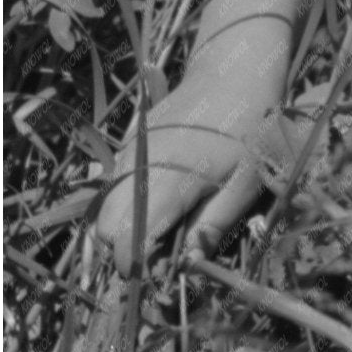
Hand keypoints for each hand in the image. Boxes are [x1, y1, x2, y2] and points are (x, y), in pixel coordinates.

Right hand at [97, 50, 294, 273]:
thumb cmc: (249, 132)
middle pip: (105, 229)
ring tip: (165, 226)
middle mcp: (137, 167)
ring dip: (124, 227)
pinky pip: (111, 186)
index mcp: (168, 181)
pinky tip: (159, 198)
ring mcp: (126, 154)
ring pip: (102, 208)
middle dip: (126, 249)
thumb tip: (185, 265)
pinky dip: (125, 203)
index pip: (127, 240)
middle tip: (165, 252)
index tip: (160, 276)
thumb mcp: (245, 184)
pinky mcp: (125, 145)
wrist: (232, 75)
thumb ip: (213, 226)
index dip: (137, 266)